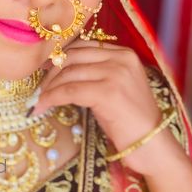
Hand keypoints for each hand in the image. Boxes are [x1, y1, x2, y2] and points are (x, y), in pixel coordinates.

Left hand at [32, 39, 186, 175]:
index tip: (44, 71)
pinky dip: (51, 99)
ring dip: (47, 89)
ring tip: (38, 102)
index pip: (82, 46)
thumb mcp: (114, 87)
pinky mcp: (108, 92)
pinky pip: (69, 91)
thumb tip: (58, 70)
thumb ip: (95, 72)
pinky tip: (42, 108)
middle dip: (50, 73)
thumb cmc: (131, 120)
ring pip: (68, 74)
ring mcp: (116, 74)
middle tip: (38, 89)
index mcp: (125, 53)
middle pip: (72, 57)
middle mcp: (121, 58)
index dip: (59, 58)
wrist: (153, 145)